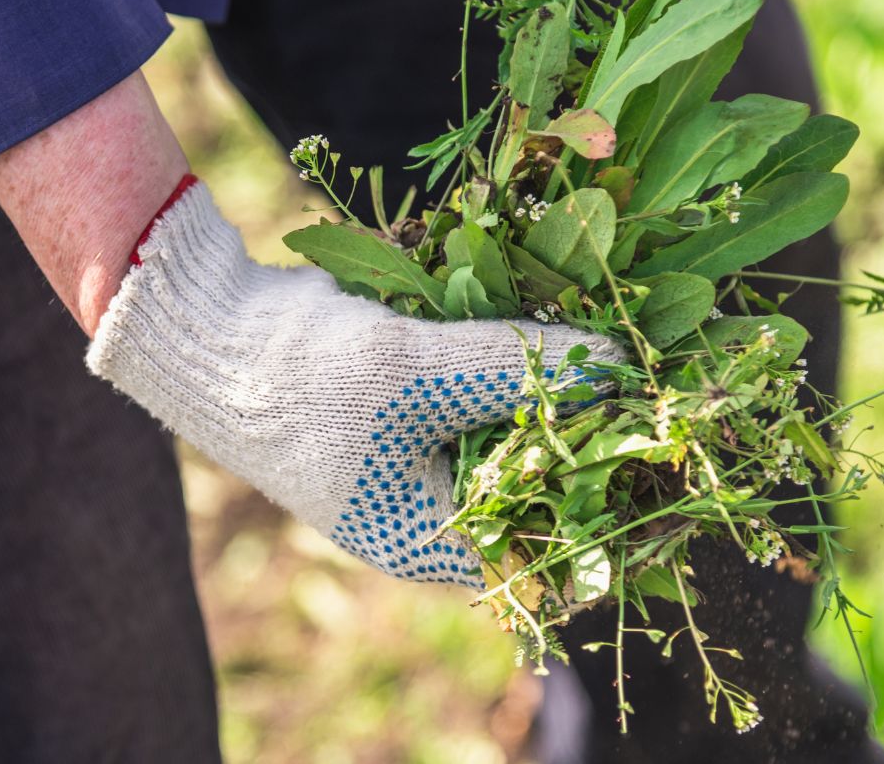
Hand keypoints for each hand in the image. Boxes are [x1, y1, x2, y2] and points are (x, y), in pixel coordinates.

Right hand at [87, 179, 626, 585]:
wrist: (216, 334)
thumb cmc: (303, 379)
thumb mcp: (418, 375)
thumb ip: (519, 369)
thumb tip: (619, 364)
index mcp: (431, 541)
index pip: (550, 554)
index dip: (614, 514)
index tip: (667, 456)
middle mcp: (435, 510)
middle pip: (545, 488)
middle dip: (597, 438)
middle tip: (654, 385)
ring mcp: (426, 456)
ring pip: (520, 433)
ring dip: (562, 393)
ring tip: (622, 349)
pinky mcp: (421, 407)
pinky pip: (489, 395)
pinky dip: (520, 365)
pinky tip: (562, 329)